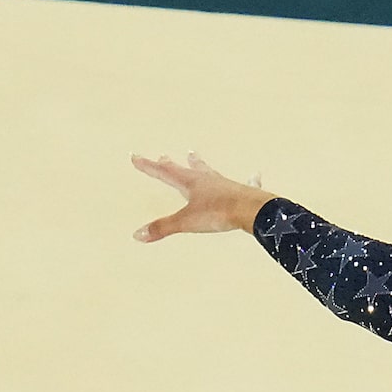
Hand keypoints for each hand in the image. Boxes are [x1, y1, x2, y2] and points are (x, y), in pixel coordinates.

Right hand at [130, 152, 272, 241]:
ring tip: (194, 157)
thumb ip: (163, 228)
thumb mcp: (186, 222)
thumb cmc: (220, 212)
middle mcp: (207, 180)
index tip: (136, 157)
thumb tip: (139, 234)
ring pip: (209, 172)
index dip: (148, 166)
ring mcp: (225, 185)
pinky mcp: (241, 192)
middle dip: (171, 165)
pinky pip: (244, 183)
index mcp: (191, 183)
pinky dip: (247, 180)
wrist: (251, 210)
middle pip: (185, 170)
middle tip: (164, 156)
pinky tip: (255, 175)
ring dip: (200, 165)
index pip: (164, 172)